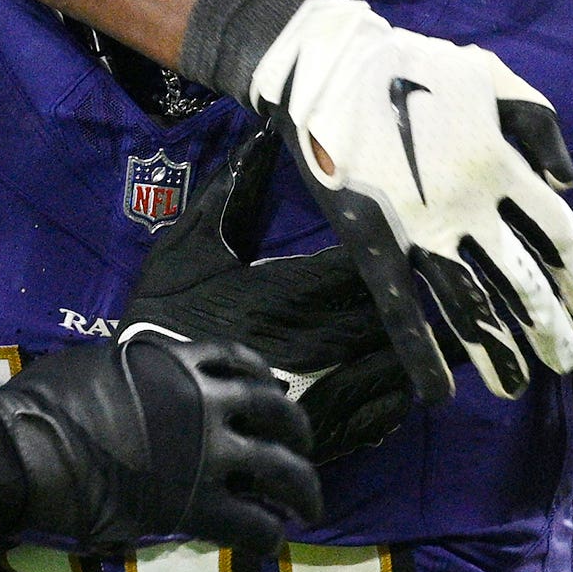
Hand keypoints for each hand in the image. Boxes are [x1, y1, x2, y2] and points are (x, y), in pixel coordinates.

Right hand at [0, 333, 320, 551]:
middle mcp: (204, 401)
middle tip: (301, 451)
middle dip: (298, 432)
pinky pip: (251, 523)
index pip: (238, 358)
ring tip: (307, 509)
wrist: (25, 453)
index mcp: (176, 362)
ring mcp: (206, 453)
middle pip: (277, 411)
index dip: (263, 377)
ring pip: (281, 470)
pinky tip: (271, 545)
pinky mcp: (195, 504)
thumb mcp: (94, 364)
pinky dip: (268, 537)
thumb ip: (130, 372)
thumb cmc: (43, 407)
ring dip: (303, 490)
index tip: (272, 390)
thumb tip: (128, 380)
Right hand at [121, 125, 413, 459]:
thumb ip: (230, 194)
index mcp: (292, 293)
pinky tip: (397, 375)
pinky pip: (387, 413)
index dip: (394, 248)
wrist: (137, 411)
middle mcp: (321, 343)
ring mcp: (327, 392)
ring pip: (401, 363)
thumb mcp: (186, 249)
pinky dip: (400, 390)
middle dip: (415, 294)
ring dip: (417, 343)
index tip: (405, 230)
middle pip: (398, 313)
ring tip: (431, 326)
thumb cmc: (160, 323)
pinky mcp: (324, 434)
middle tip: (436, 275)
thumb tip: (263, 137)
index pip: (370, 263)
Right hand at [247, 0, 572, 404]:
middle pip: (521, 278)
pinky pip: (401, 307)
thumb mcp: (491, 74)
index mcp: (499, 162)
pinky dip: (421, 353)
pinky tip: (441, 391)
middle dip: (548, 327)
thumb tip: (569, 182)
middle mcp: (468, 203)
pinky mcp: (373, 243)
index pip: (556, 231)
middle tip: (566, 361)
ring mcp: (419, 228)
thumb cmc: (415, 66)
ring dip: (496, 350)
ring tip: (519, 386)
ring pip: (468, 303)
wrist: (328, 68)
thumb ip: (539, 124)